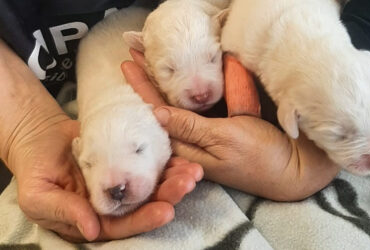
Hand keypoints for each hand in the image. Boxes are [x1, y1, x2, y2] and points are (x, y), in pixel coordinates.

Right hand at [0, 40, 201, 241]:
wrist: (40, 138)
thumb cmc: (35, 170)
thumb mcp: (39, 195)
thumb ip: (65, 212)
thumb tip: (92, 230)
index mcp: (96, 217)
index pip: (124, 224)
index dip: (145, 218)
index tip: (166, 210)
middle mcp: (116, 201)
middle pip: (146, 203)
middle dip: (169, 195)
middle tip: (187, 183)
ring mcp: (124, 178)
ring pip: (153, 182)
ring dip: (174, 177)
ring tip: (192, 170)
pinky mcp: (128, 157)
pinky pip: (149, 159)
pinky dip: (166, 156)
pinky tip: (180, 151)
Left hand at [122, 49, 339, 200]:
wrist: (293, 167)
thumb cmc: (260, 157)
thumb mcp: (225, 139)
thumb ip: (191, 127)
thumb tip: (155, 113)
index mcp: (188, 149)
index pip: (158, 115)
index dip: (142, 89)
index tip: (128, 65)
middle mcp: (193, 141)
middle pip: (165, 106)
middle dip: (150, 81)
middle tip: (135, 55)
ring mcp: (207, 133)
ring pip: (182, 103)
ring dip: (168, 80)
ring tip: (151, 58)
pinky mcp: (222, 127)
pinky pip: (202, 104)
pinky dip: (191, 87)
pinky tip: (179, 74)